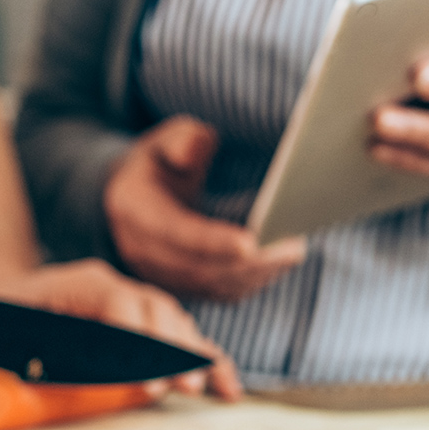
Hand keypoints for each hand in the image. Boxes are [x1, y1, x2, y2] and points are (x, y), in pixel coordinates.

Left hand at [0, 259, 242, 399]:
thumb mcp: (9, 332)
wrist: (5, 295)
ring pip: (174, 321)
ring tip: (202, 388)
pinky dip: (205, 361)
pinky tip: (225, 388)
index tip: (146, 379)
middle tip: (182, 386)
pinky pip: (182, 338)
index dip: (137, 340)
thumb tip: (57, 383)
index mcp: (81, 282)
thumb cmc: (5, 318)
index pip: (120, 303)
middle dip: (172, 350)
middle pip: (157, 309)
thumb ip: (36, 355)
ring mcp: (133, 302)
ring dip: (192, 356)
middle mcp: (114, 287)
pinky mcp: (145, 324)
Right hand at [103, 116, 307, 304]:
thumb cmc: (159, 161)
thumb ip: (181, 140)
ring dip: (256, 273)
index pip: (175, 233)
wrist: (134, 195)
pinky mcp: (182, 285)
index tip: (250, 243)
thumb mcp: (164, 139)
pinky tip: (281, 261)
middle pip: (199, 268)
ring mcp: (161, 273)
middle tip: (292, 247)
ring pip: (212, 284)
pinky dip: (252, 280)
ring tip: (294, 251)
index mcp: (135, 209)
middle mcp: (143, 250)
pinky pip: (218, 291)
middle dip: (249, 263)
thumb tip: (194, 151)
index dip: (212, 241)